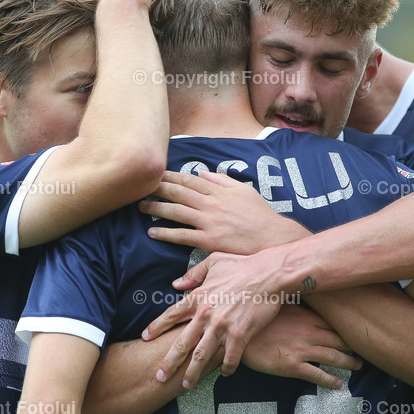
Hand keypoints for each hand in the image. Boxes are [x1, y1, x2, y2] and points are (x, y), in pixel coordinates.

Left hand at [141, 170, 308, 254]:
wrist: (273, 237)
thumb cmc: (260, 215)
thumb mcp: (244, 190)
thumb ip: (222, 180)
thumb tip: (202, 173)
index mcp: (219, 191)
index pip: (190, 180)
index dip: (171, 176)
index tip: (156, 173)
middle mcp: (212, 204)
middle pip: (179, 193)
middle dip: (158, 188)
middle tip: (141, 186)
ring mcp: (210, 222)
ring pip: (177, 212)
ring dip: (156, 208)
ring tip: (140, 207)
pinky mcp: (210, 240)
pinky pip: (183, 236)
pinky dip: (166, 233)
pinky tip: (152, 232)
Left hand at [143, 251, 284, 386]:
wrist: (270, 273)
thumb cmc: (243, 265)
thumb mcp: (214, 262)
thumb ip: (193, 274)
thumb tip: (176, 284)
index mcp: (198, 297)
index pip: (171, 315)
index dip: (156, 328)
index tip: (146, 338)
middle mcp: (206, 314)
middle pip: (182, 343)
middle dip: (169, 362)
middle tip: (160, 376)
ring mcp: (222, 326)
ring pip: (202, 356)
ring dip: (193, 373)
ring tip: (186, 385)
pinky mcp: (240, 335)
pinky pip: (229, 358)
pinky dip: (225, 368)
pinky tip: (223, 373)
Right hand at [244, 305, 361, 387]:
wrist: (237, 335)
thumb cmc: (256, 319)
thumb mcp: (278, 307)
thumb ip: (295, 308)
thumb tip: (304, 303)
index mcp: (306, 318)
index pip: (335, 322)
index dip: (349, 327)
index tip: (359, 329)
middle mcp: (309, 333)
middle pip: (339, 339)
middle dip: (354, 345)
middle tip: (365, 349)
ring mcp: (302, 350)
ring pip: (334, 357)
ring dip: (349, 362)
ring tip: (357, 366)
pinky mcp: (292, 366)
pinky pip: (317, 375)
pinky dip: (330, 381)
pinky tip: (338, 384)